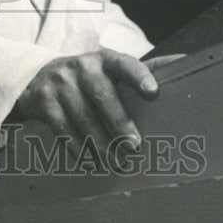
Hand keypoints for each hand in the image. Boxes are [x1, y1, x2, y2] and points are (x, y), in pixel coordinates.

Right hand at [15, 48, 164, 152]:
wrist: (39, 79)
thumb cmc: (88, 79)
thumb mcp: (109, 70)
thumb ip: (141, 71)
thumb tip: (183, 62)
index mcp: (104, 60)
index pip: (124, 64)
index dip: (139, 76)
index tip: (153, 92)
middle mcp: (81, 66)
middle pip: (102, 93)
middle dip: (119, 122)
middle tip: (134, 145)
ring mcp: (60, 82)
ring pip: (83, 116)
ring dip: (102, 143)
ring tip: (117, 162)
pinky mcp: (43, 100)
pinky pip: (63, 129)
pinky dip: (79, 149)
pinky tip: (91, 162)